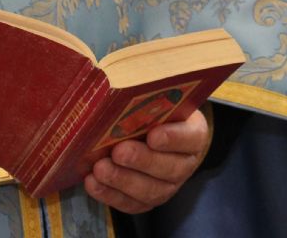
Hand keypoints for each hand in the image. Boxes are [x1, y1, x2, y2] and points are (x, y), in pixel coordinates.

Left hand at [83, 106, 209, 214]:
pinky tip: (93, 183)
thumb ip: (149, 95)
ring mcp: (167, 186)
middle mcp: (185, 163)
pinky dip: (110, 195)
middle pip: (169, 168)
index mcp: (193, 134)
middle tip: (118, 151)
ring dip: (122, 180)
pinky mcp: (147, 201)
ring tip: (100, 169)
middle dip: (141, 161)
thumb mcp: (159, 98)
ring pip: (149, 190)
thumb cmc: (155, 111)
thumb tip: (125, 82)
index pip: (191, 137)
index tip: (153, 135)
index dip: (174, 138)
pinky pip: (131, 204)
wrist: (154, 133)